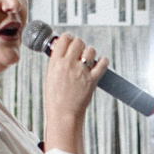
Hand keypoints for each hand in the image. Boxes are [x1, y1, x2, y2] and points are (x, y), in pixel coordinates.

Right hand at [40, 32, 105, 152]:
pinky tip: (101, 62)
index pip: (64, 39)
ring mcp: (81, 72)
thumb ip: (57, 62)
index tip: (70, 41)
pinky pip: (103, 63)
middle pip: (78, 41)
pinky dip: (103, 61)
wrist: (64, 115)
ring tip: (88, 60)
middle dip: (80, 45)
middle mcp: (68, 64)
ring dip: (90, 53)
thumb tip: (64, 50)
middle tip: (79, 52)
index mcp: (55, 62)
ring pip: (91, 50)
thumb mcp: (50, 76)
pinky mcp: (92, 80)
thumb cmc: (55, 98)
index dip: (68, 38)